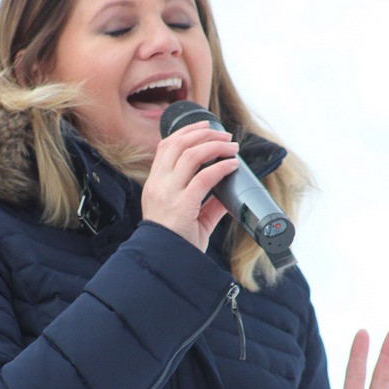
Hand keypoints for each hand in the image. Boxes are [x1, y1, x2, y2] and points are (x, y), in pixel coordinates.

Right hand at [141, 122, 239, 250]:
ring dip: (214, 146)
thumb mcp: (190, 217)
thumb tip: (230, 193)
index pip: (166, 146)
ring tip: (231, 147)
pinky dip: (221, 167)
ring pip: (190, 154)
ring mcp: (168, 193)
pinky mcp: (181, 205)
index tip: (205, 126)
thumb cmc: (175, 242)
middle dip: (203, 133)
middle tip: (224, 135)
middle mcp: (158, 184)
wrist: (165, 262)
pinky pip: (203, 178)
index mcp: (155, 184)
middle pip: (178, 143)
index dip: (186, 131)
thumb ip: (208, 203)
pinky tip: (232, 165)